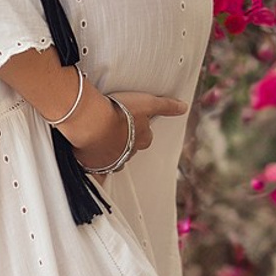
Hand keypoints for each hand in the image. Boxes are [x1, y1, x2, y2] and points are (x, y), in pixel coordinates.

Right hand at [64, 88, 185, 171]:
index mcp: (143, 139)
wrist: (91, 121)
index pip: (146, 137)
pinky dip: (98, 169)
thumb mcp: (147, 103)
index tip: (132, 122)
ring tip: (102, 142)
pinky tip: (93, 166)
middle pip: (131, 149)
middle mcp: (130, 153)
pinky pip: (99, 172)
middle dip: (126, 142)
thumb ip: (166, 106)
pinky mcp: (96, 166)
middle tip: (116, 130)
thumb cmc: (120, 110)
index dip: (140, 130)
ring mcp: (112, 161)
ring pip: (116, 161)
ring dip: (112, 154)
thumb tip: (184, 108)